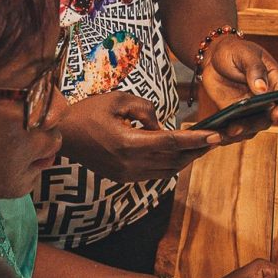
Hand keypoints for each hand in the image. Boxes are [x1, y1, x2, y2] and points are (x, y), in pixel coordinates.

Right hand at [57, 91, 218, 182]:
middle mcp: (129, 163)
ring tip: (200, 147)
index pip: (171, 142)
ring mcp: (126, 174)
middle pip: (173, 160)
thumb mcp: (118, 100)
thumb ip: (146, 110)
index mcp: (128, 143)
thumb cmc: (88, 112)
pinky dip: (169, 164)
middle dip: (196, 150)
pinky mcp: (123, 178)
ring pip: (166, 171)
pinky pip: (154, 173)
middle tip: (214, 139)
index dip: (196, 139)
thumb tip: (162, 125)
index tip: (215, 135)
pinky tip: (177, 154)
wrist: (62, 135)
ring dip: (185, 159)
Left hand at [200, 35, 277, 140]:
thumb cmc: (234, 51)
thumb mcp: (244, 54)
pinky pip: (235, 129)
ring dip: (239, 133)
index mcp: (275, 81)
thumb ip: (254, 69)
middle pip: (268, 118)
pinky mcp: (236, 116)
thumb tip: (262, 89)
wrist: (215, 57)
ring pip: (252, 128)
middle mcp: (267, 99)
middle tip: (237, 127)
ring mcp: (252, 110)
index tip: (275, 113)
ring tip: (224, 133)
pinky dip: (226, 135)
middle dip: (254, 124)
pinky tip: (215, 135)